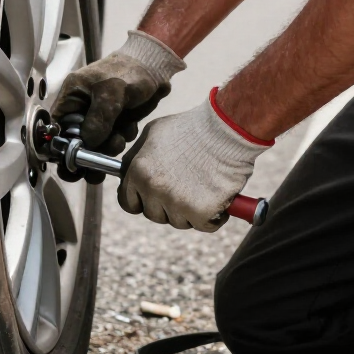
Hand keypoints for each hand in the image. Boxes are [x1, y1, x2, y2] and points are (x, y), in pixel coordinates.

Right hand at [51, 30, 184, 160]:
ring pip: (97, 145)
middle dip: (87, 154)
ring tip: (121, 134)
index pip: (57, 128)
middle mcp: (81, 110)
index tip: (71, 165)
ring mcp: (98, 118)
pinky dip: (122, 138)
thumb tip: (87, 143)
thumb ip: (98, 118)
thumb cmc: (129, 70)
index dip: (61, 148)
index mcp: (72, 98)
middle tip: (94, 170)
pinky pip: (114, 140)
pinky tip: (129, 125)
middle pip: (76, 142)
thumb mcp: (112, 92)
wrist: (154, 67)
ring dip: (109, 146)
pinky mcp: (115, 123)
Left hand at [118, 90, 271, 231]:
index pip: (128, 202)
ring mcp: (177, 203)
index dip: (142, 200)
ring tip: (203, 184)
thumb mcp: (153, 133)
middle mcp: (154, 190)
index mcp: (138, 172)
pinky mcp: (201, 213)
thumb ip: (136, 157)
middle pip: (154, 215)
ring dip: (191, 210)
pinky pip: (204, 226)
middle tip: (186, 186)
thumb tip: (126, 173)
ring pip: (179, 222)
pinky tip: (218, 196)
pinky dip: (214, 216)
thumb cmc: (192, 128)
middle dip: (168, 206)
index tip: (155, 197)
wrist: (226, 129)